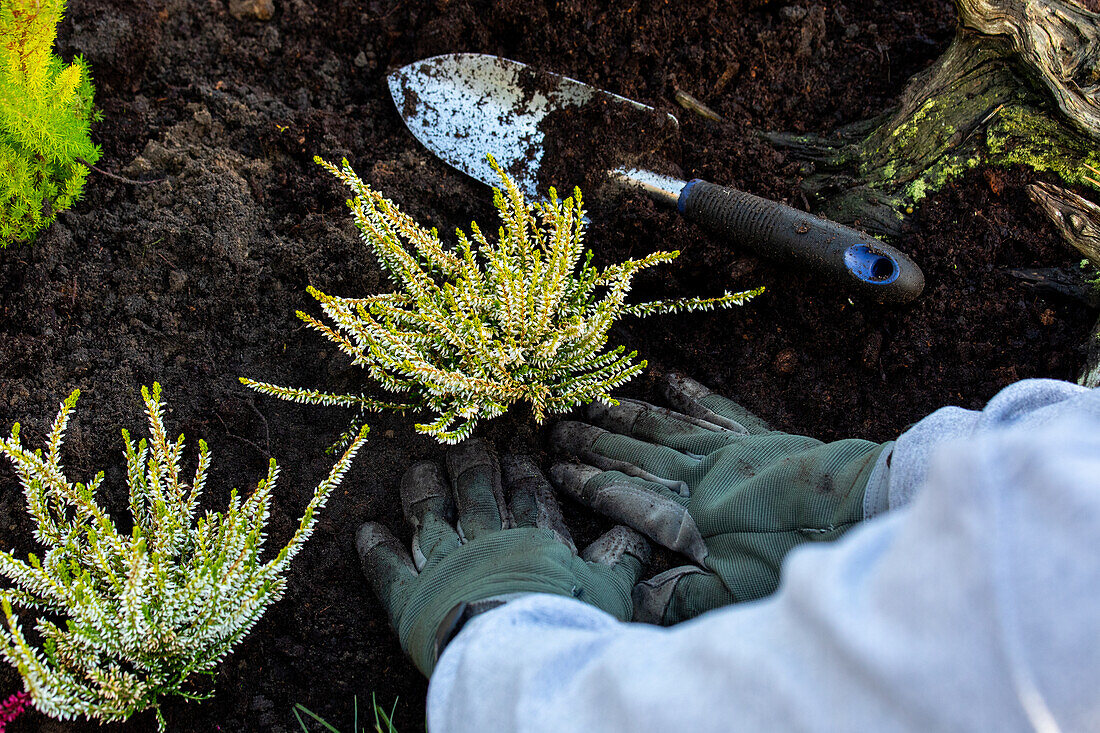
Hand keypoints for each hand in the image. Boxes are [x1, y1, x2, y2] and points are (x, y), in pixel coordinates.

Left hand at [356, 439, 649, 675]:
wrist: (521, 649)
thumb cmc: (570, 621)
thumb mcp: (610, 589)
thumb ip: (622, 558)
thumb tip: (639, 531)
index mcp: (533, 539)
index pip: (525, 497)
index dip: (520, 475)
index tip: (515, 456)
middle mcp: (485, 541)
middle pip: (475, 494)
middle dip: (471, 467)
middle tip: (468, 446)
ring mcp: (445, 565)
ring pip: (430, 517)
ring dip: (422, 491)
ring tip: (418, 469)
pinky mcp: (411, 596)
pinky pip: (387, 568)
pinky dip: (375, 549)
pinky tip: (364, 529)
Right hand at [549, 374, 889, 624]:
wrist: (858, 509)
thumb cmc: (794, 557)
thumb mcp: (734, 592)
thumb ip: (678, 594)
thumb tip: (631, 597)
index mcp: (688, 513)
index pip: (622, 493)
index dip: (585, 480)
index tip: (554, 468)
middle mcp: (699, 472)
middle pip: (634, 452)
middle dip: (592, 441)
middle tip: (556, 429)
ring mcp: (729, 448)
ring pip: (665, 426)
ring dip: (626, 416)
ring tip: (594, 403)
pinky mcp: (760, 435)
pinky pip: (715, 408)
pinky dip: (690, 394)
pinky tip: (670, 378)